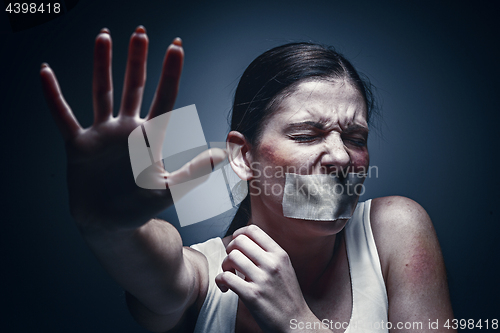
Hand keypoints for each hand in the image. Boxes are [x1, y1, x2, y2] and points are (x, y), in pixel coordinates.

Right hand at [41, 26, 225, 230]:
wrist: (111, 224)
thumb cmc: (141, 206)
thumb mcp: (169, 189)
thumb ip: (193, 171)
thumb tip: (221, 155)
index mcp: (149, 137)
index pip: (163, 99)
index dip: (170, 73)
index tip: (176, 47)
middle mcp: (126, 130)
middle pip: (133, 87)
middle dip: (137, 61)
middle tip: (141, 33)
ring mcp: (102, 135)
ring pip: (102, 92)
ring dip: (102, 65)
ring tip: (104, 37)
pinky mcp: (79, 145)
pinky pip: (63, 116)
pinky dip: (53, 96)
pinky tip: (45, 72)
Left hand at [215, 225, 312, 332]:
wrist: (296, 323)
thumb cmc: (288, 297)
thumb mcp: (285, 268)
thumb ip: (269, 254)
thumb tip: (246, 241)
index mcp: (280, 255)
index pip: (253, 230)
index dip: (239, 234)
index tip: (236, 245)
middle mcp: (272, 263)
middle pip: (239, 241)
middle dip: (229, 250)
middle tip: (231, 263)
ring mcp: (262, 279)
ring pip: (231, 257)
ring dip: (225, 266)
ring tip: (229, 276)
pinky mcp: (252, 295)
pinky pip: (226, 277)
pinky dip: (220, 281)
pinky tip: (225, 288)